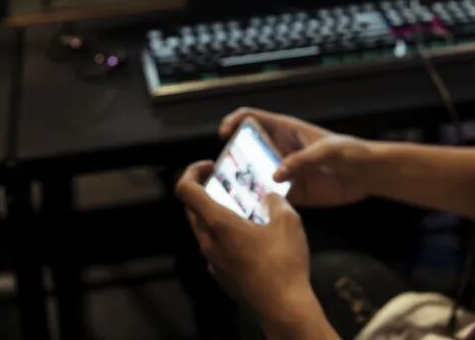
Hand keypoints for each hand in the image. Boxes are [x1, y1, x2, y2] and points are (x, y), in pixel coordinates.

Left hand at [175, 161, 324, 333]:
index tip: (210, 166)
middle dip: (205, 191)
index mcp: (218, 224)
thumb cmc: (284, 264)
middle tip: (227, 183)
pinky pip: (216, 248)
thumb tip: (269, 197)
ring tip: (246, 210)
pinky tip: (253, 237)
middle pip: (192, 210)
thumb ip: (275, 201)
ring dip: (218, 215)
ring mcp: (213, 262)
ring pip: (205, 230)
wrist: (283, 308)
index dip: (191, 172)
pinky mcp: (222, 276)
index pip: (185, 190)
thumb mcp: (288, 221)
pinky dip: (226, 235)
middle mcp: (208, 243)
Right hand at [220, 108, 375, 206]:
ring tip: (231, 196)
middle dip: (231, 159)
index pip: (252, 118)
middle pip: (245, 150)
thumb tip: (276, 175)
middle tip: (223, 173)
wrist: (367, 175)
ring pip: (253, 176)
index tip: (225, 134)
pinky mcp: (291, 193)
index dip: (234, 121)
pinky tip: (251, 212)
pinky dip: (259, 203)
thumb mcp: (328, 151)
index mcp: (286, 130)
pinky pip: (268, 198)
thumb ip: (303, 160)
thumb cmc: (351, 152)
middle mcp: (279, 150)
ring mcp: (283, 172)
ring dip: (242, 184)